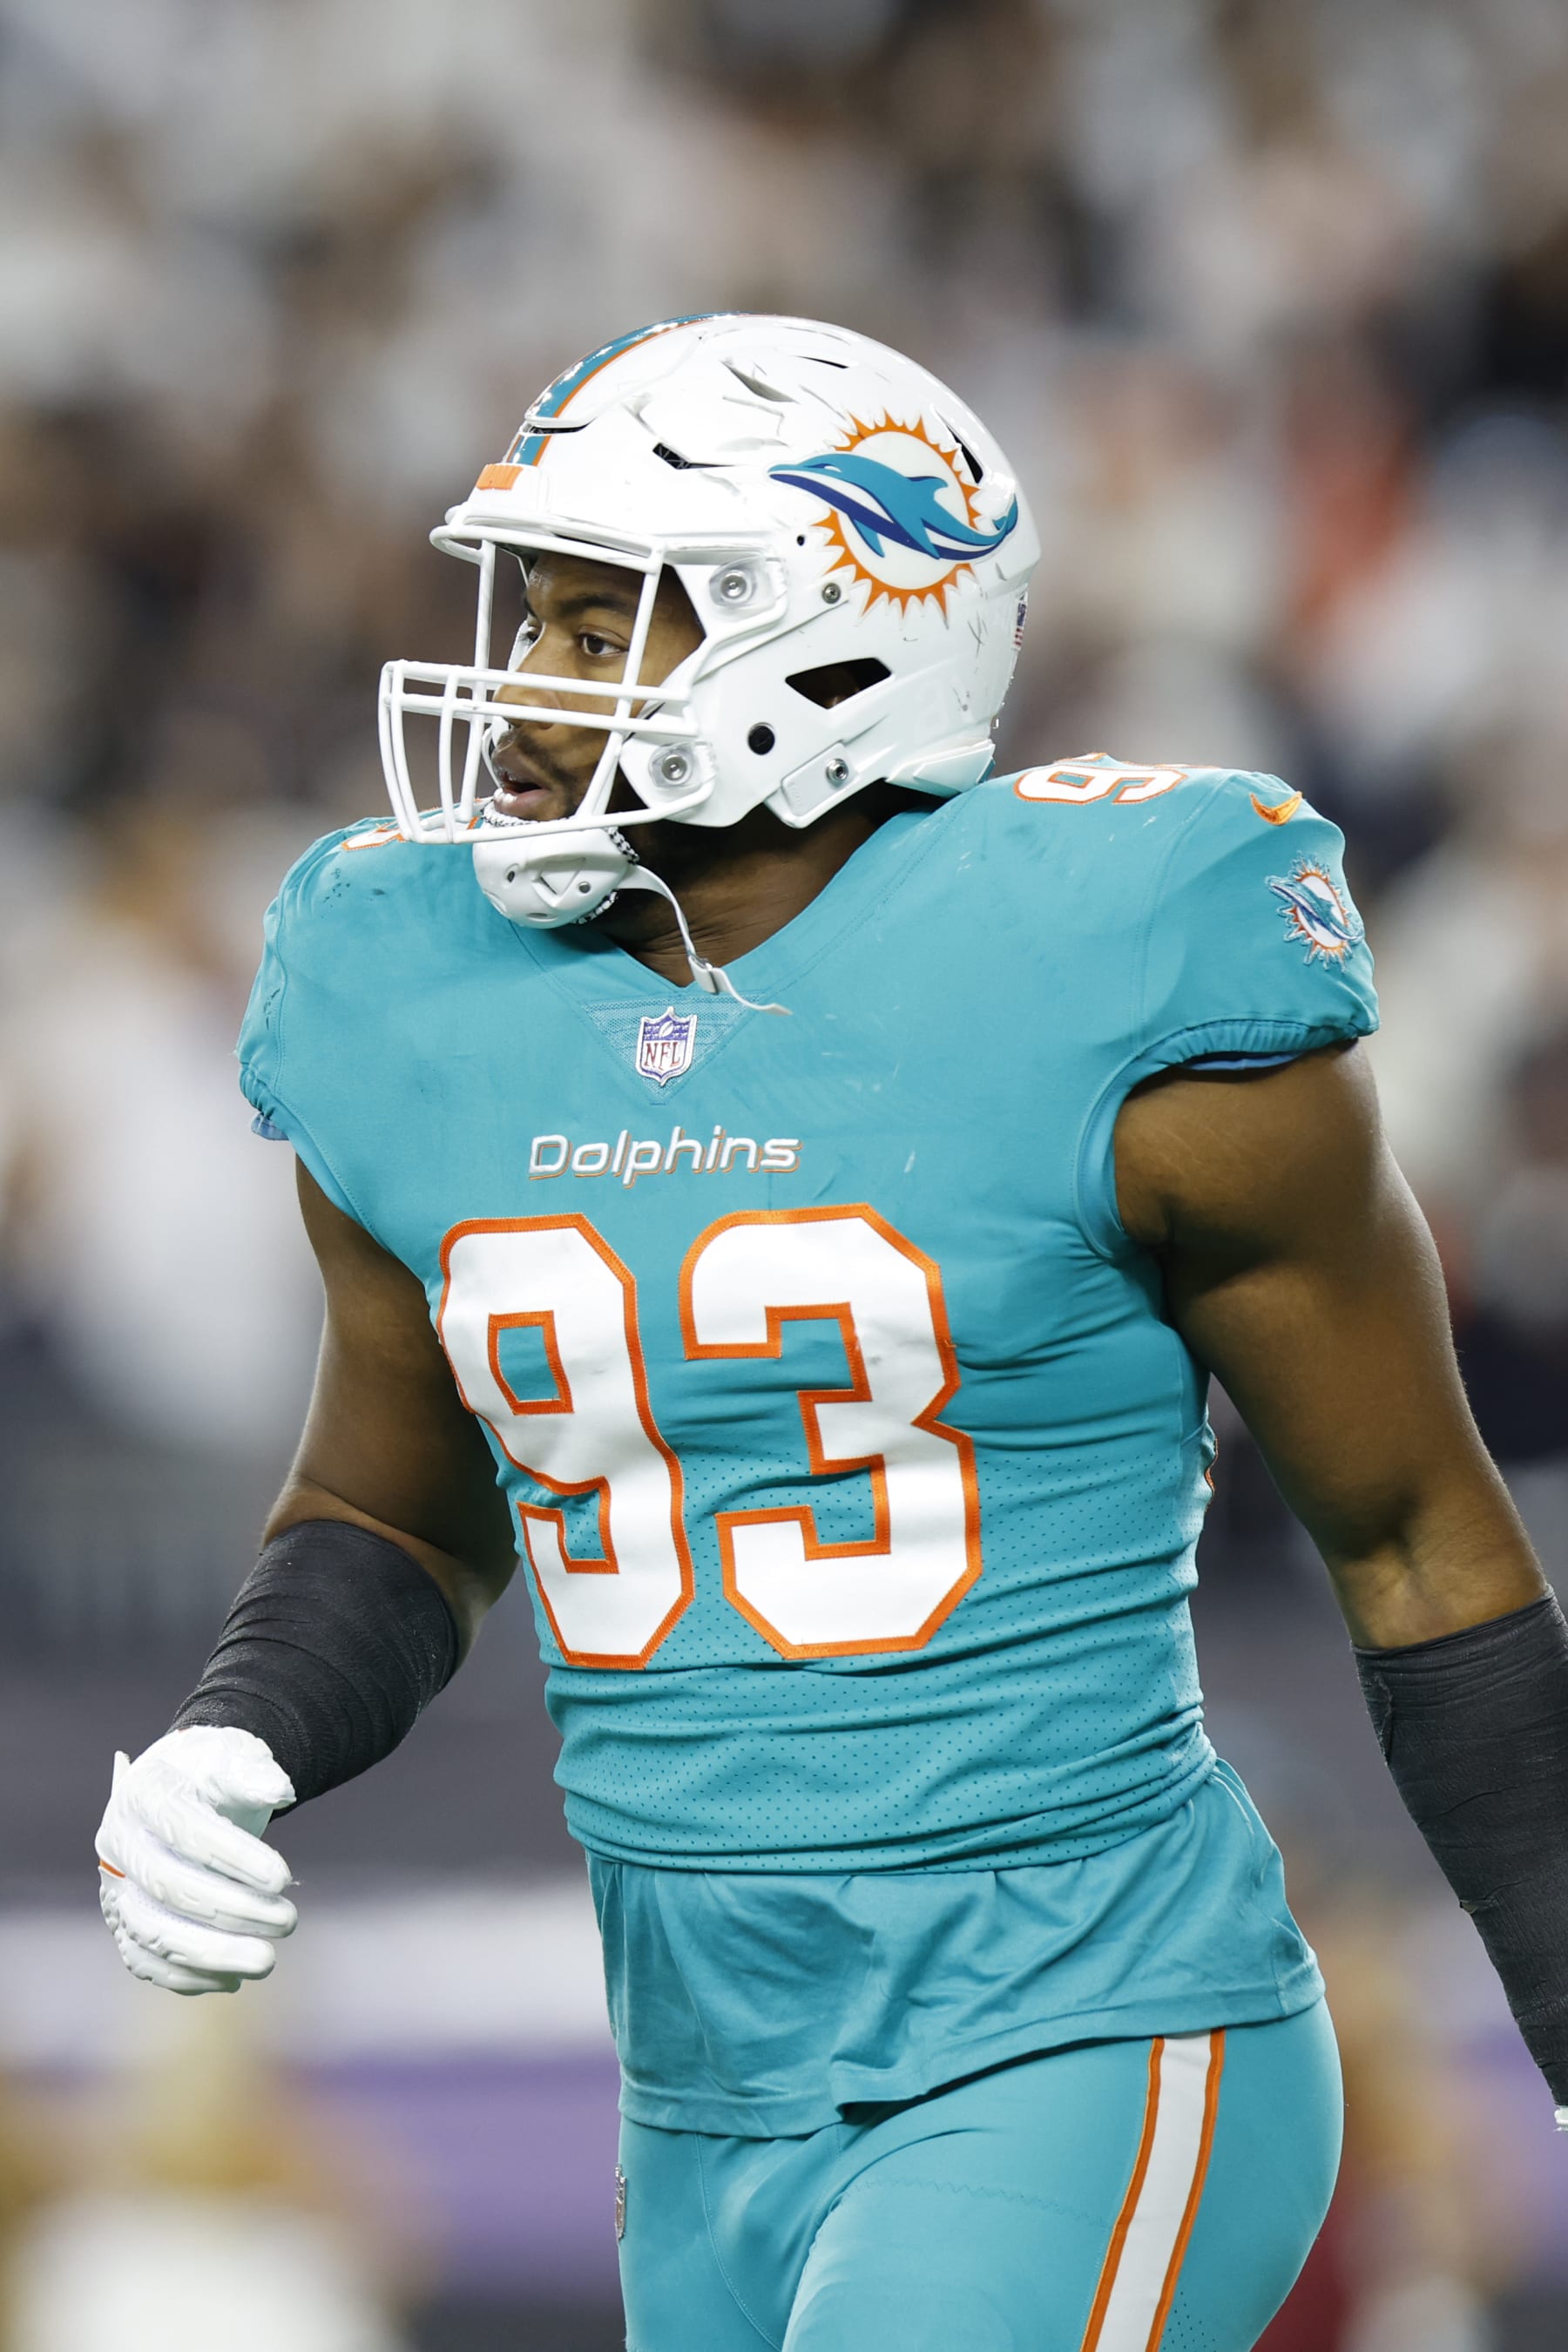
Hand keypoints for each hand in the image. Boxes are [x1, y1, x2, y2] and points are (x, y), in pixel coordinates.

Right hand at [96, 1726, 297, 1993]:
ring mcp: (115, 1886)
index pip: (184, 1829)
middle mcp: (118, 1843)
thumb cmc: (213, 1770)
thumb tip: (281, 1791)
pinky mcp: (123, 1921)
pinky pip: (144, 1959)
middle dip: (230, 1911)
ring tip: (267, 1961)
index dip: (232, 1856)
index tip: (283, 1878)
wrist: (185, 1786)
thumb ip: (255, 1773)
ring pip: (149, 1932)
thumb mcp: (234, 1755)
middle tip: (288, 1923)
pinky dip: (186, 1975)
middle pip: (166, 1887)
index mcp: (142, 1794)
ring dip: (210, 1954)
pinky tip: (234, 1978)